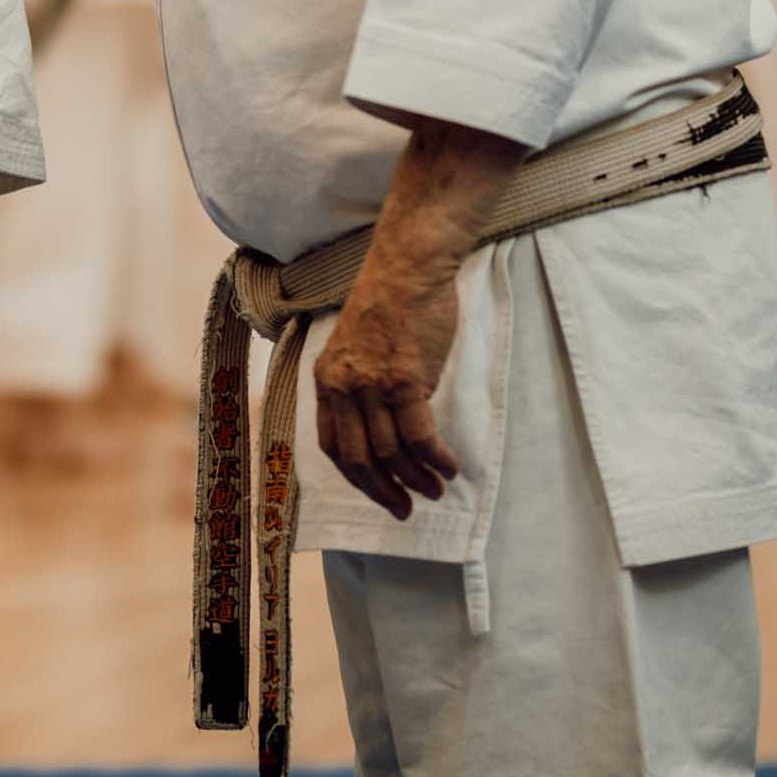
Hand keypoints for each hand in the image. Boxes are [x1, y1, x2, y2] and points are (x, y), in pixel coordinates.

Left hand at [313, 259, 462, 518]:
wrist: (408, 267)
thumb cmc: (390, 303)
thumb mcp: (356, 347)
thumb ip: (359, 385)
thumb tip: (379, 430)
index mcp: (326, 379)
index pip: (333, 445)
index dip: (357, 477)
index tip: (379, 493)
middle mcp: (343, 386)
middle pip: (358, 458)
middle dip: (383, 490)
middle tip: (406, 509)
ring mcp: (373, 384)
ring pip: (391, 452)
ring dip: (416, 479)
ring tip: (436, 488)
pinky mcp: (405, 380)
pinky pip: (419, 436)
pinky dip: (435, 459)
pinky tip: (449, 467)